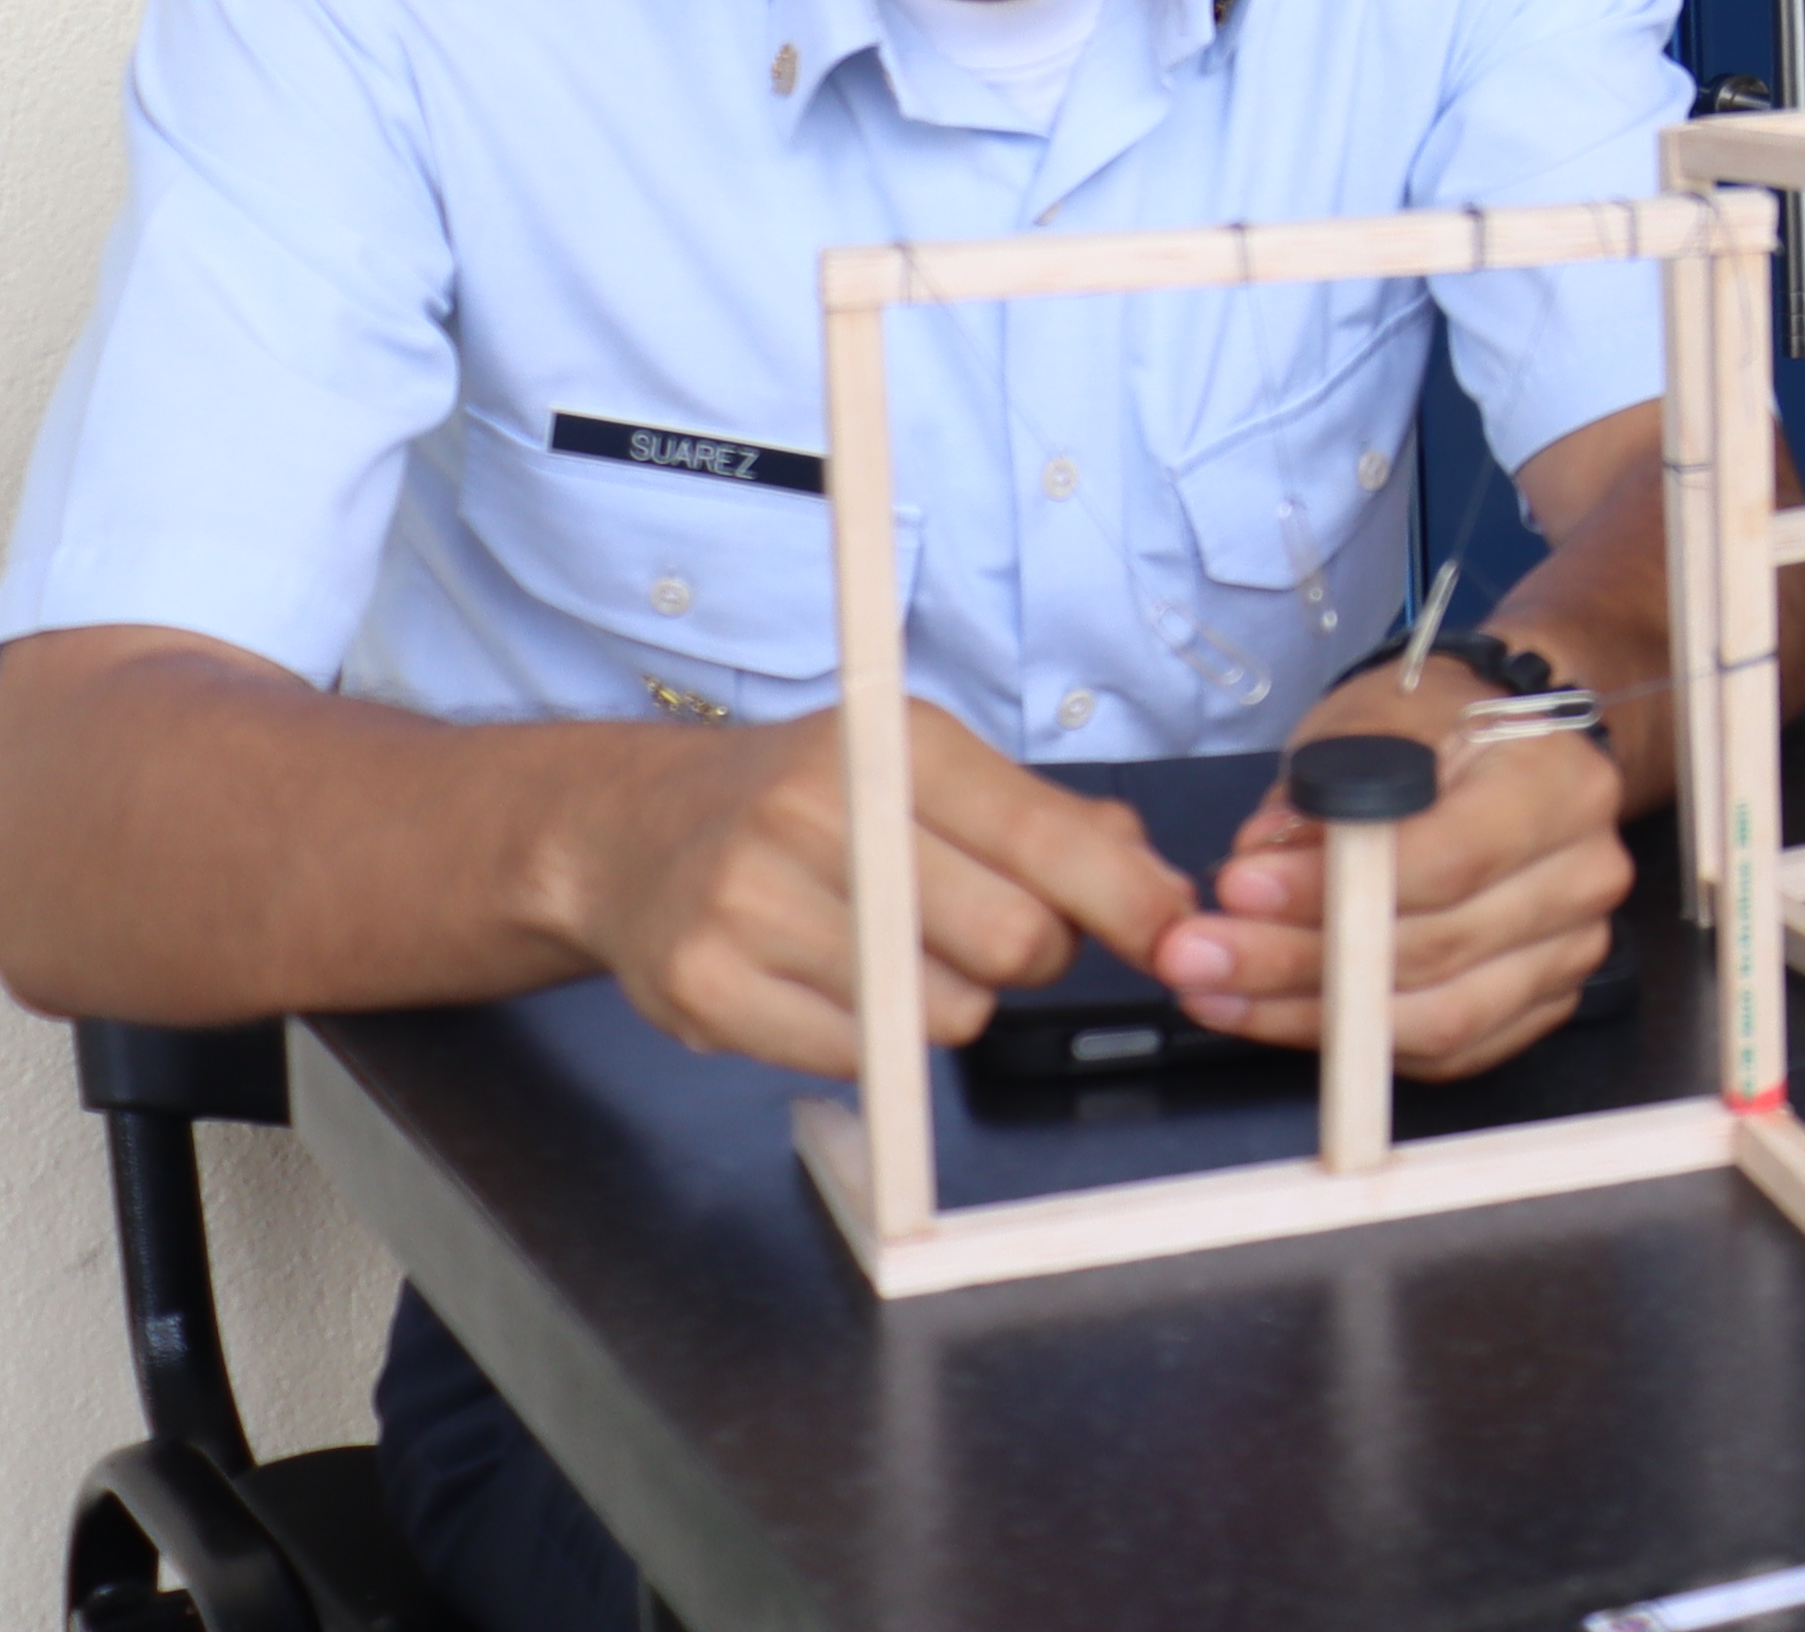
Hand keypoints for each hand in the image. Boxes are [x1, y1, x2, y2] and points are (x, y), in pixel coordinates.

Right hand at [552, 699, 1189, 1078]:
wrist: (630, 833)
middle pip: (1012, 941)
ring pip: (944, 1013)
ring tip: (897, 951)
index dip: (1129, 899)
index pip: (1046, 838)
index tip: (1174, 932)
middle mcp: (816, 812)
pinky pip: (861, 1060)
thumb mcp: (927, 767)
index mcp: (891, 744)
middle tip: (994, 934)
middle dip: (1034, 955)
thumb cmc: (807, 798)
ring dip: (950, 1001)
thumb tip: (1157, 886)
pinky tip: (834, 985)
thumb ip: (1048, 820)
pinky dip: (874, 1041)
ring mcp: (752, 906)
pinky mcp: (710, 993)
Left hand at [1165, 653, 1637, 1082]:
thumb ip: (1320, 789)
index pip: (1449, 860)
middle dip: (1298, 961)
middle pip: (1438, 950)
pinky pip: (1445, 1052)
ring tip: (1216, 991)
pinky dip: (1354, 1044)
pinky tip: (1275, 1012)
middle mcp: (1584, 875)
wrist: (1509, 748)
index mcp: (1559, 785)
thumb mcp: (1372, 718)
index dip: (1336, 889)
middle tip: (1196, 954)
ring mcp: (1570, 950)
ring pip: (1438, 1018)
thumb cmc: (1439, 725)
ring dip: (1310, 1016)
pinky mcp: (1540, 1004)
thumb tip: (1259, 864)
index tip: (1240, 888)